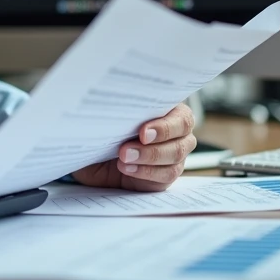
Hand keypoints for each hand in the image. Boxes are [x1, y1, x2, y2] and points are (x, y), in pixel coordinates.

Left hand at [71, 103, 195, 191]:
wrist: (96, 154)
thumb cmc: (107, 127)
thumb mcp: (110, 116)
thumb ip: (120, 110)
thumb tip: (111, 104)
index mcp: (170, 109)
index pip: (182, 117)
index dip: (165, 126)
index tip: (142, 132)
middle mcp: (177, 131)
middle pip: (183, 140)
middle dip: (154, 145)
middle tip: (126, 149)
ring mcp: (174, 153)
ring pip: (175, 157)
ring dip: (148, 158)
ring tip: (123, 158)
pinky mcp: (166, 173)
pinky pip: (166, 175)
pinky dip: (146, 172)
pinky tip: (126, 168)